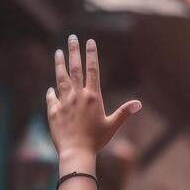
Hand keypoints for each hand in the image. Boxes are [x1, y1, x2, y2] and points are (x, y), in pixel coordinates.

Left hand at [46, 35, 141, 163]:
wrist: (76, 152)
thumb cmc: (96, 141)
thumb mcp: (112, 125)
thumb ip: (124, 112)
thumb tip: (139, 103)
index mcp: (93, 97)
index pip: (92, 70)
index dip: (91, 54)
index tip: (90, 41)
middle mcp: (77, 96)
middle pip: (75, 68)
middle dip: (74, 51)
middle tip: (72, 37)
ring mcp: (63, 102)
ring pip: (61, 78)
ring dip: (59, 64)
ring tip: (58, 52)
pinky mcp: (53, 111)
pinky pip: (51, 98)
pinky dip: (51, 92)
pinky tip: (51, 88)